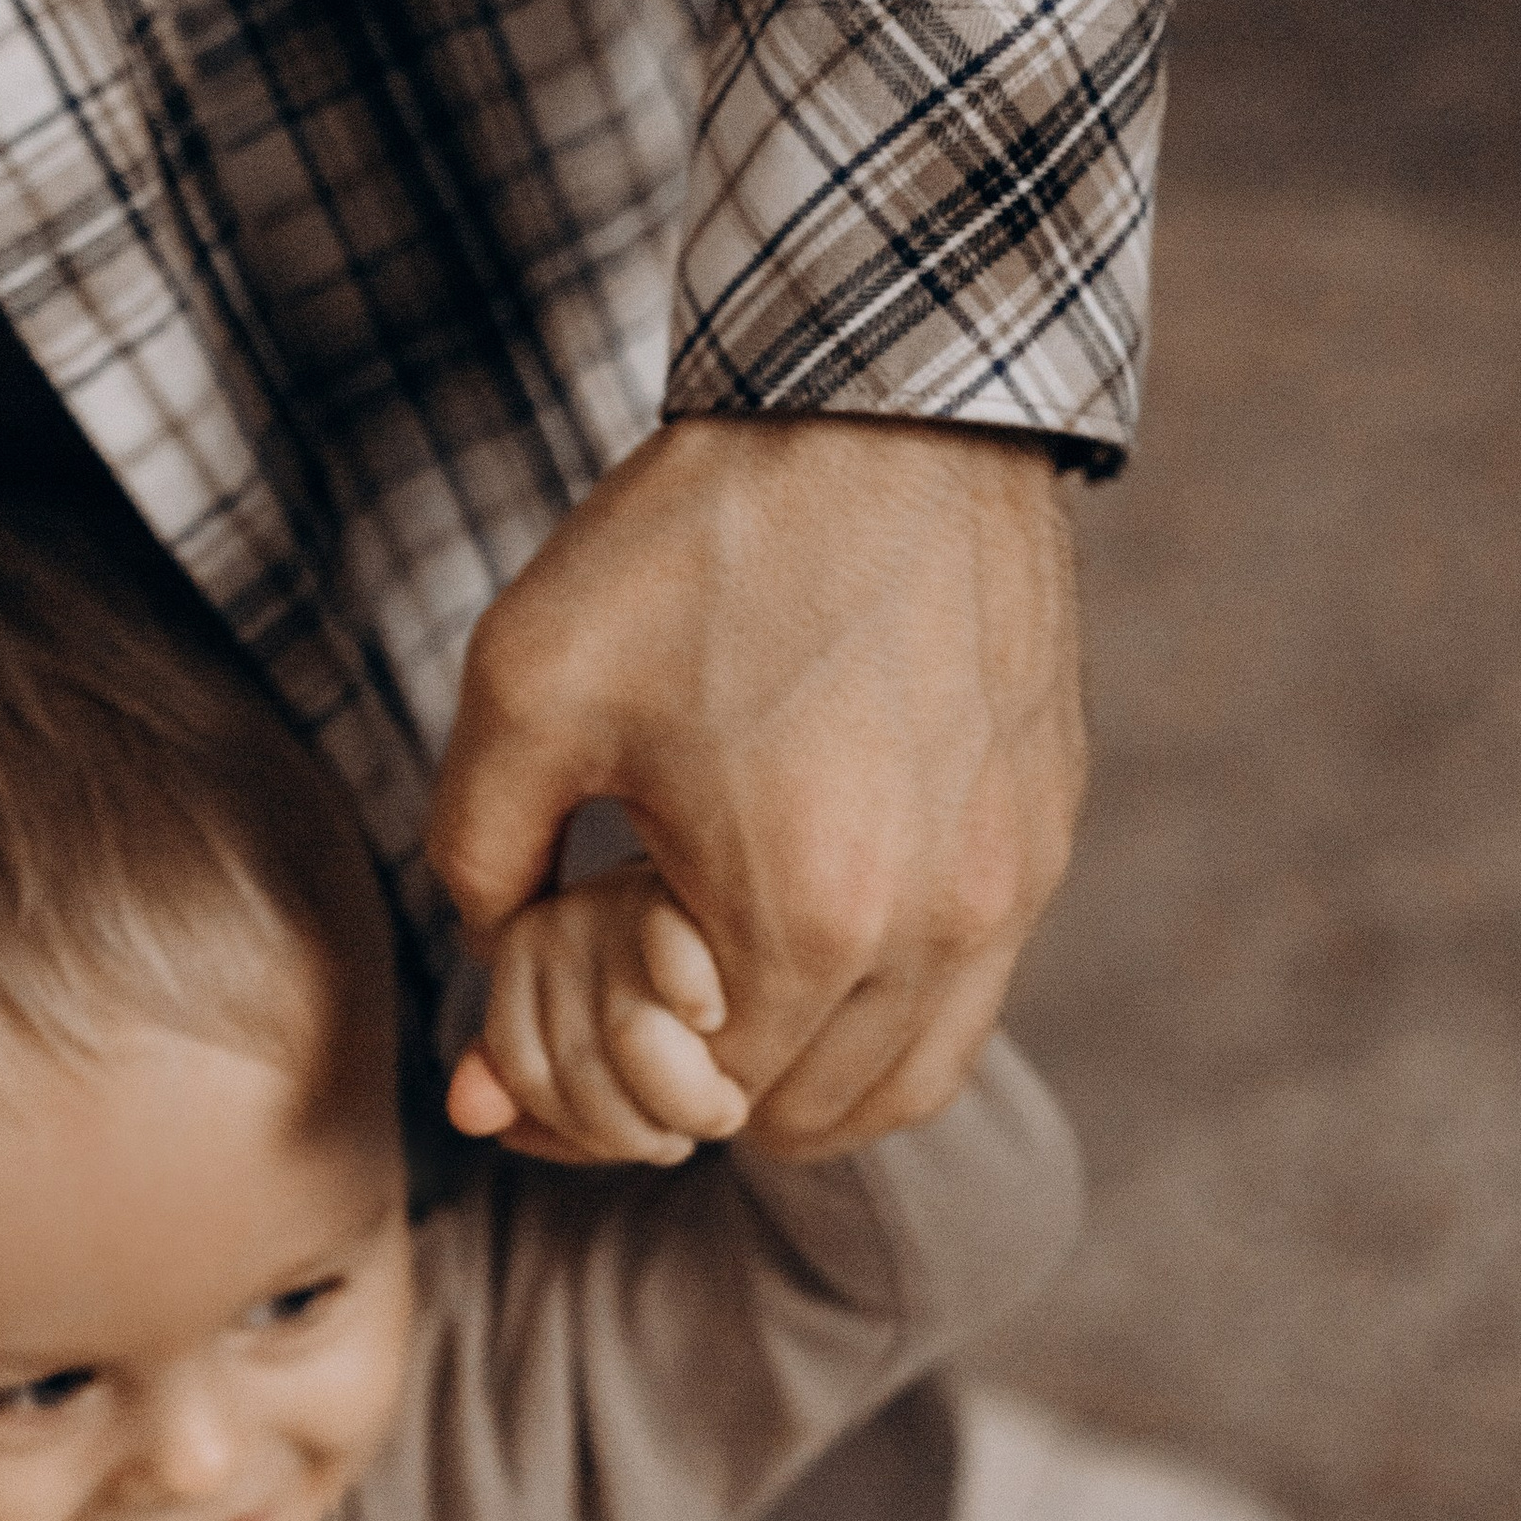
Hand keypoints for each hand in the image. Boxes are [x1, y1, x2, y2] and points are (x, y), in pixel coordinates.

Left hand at [423, 416, 1085, 1159]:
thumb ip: (477, 858)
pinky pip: (970, 998)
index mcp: (804, 915)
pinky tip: (807, 933)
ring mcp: (1008, 885)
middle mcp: (933, 928)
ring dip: (803, 1079)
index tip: (562, 1024)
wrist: (891, 398)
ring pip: (904, 1085)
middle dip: (702, 1094)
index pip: (698, 1105)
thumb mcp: (526, 691)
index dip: (607, 1089)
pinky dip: (883, 1012)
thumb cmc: (700, 538)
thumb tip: (486, 967)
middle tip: (634, 1011)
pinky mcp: (1043, 833)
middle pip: (805, 1122)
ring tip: (722, 999)